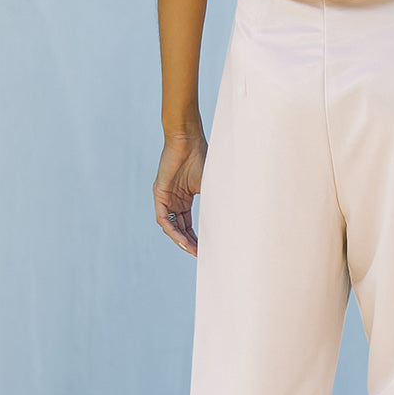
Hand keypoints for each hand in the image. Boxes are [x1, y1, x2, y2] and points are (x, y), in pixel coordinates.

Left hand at [153, 133, 206, 255]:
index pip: (189, 224)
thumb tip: (233, 220)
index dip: (196, 237)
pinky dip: (172, 230)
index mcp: (185, 197)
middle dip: (190, 243)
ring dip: (181, 240)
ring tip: (193, 250)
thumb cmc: (202, 156)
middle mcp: (174, 199)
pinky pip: (163, 218)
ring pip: (171, 226)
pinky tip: (182, 240)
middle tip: (200, 255)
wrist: (188, 139)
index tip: (206, 249)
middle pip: (180, 228)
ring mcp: (166, 197)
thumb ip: (215, 202)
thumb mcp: (210, 185)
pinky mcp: (160, 194)